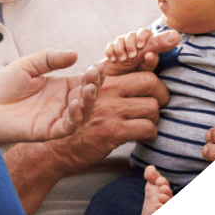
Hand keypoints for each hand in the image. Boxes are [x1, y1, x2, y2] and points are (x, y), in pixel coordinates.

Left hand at [0, 49, 102, 143]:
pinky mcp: (46, 131)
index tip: (99, 65)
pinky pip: (67, 127)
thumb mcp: (27, 65)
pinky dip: (75, 117)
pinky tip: (75, 104)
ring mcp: (54, 118)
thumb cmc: (1, 87)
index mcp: (58, 87)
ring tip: (89, 88)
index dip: (94, 74)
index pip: (83, 81)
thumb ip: (49, 59)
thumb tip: (75, 54)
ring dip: (89, 101)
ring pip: (82, 113)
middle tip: (94, 74)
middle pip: (87, 96)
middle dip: (94, 85)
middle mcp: (60, 103)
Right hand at [45, 71, 169, 173]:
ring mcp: (109, 110)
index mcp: (99, 78)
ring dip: (153, 118)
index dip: (150, 71)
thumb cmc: (71, 121)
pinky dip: (149, 134)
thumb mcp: (81, 93)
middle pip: (150, 81)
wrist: (54, 149)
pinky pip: (147, 128)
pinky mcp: (112, 131)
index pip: (134, 65)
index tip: (155, 84)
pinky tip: (141, 136)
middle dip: (160, 94)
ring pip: (152, 107)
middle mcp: (105, 90)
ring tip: (145, 123)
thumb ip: (100, 81)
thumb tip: (122, 70)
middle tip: (158, 103)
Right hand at [103, 28, 180, 75]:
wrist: (122, 85)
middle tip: (131, 56)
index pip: (146, 32)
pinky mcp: (112, 51)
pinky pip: (110, 45)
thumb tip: (165, 43)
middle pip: (132, 34)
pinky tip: (114, 59)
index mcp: (147, 44)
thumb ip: (155, 53)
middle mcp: (135, 43)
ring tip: (122, 60)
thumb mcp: (147, 64)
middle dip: (131, 43)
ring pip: (121, 39)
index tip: (141, 46)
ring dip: (121, 48)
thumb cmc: (139, 75)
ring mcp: (123, 46)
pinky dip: (111, 51)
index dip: (142, 36)